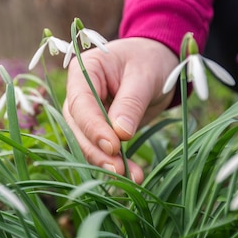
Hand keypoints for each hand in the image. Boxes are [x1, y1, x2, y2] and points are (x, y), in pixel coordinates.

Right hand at [63, 37, 178, 183]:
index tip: (113, 146)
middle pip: (78, 127)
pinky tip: (132, 174)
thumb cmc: (150, 60)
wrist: (158, 62)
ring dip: (106, 162)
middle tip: (119, 170)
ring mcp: (88, 112)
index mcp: (84, 71)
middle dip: (97, 151)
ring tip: (131, 176)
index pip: (81, 103)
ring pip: (87, 142)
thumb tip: (120, 134)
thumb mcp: (145, 76)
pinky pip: (103, 148)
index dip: (93, 127)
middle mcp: (79, 93)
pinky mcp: (100, 128)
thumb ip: (131, 103)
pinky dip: (116, 162)